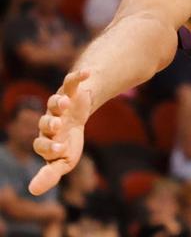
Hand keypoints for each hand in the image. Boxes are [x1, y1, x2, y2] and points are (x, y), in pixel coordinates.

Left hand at [29, 70, 92, 195]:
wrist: (78, 115)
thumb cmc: (68, 141)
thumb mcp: (64, 160)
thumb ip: (50, 174)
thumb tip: (31, 191)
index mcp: (46, 139)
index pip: (41, 143)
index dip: (48, 146)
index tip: (59, 148)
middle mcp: (49, 121)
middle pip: (45, 121)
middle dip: (49, 123)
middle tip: (56, 125)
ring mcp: (60, 105)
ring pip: (54, 102)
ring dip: (58, 102)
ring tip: (65, 103)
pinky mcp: (71, 91)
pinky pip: (71, 81)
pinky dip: (78, 76)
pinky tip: (86, 73)